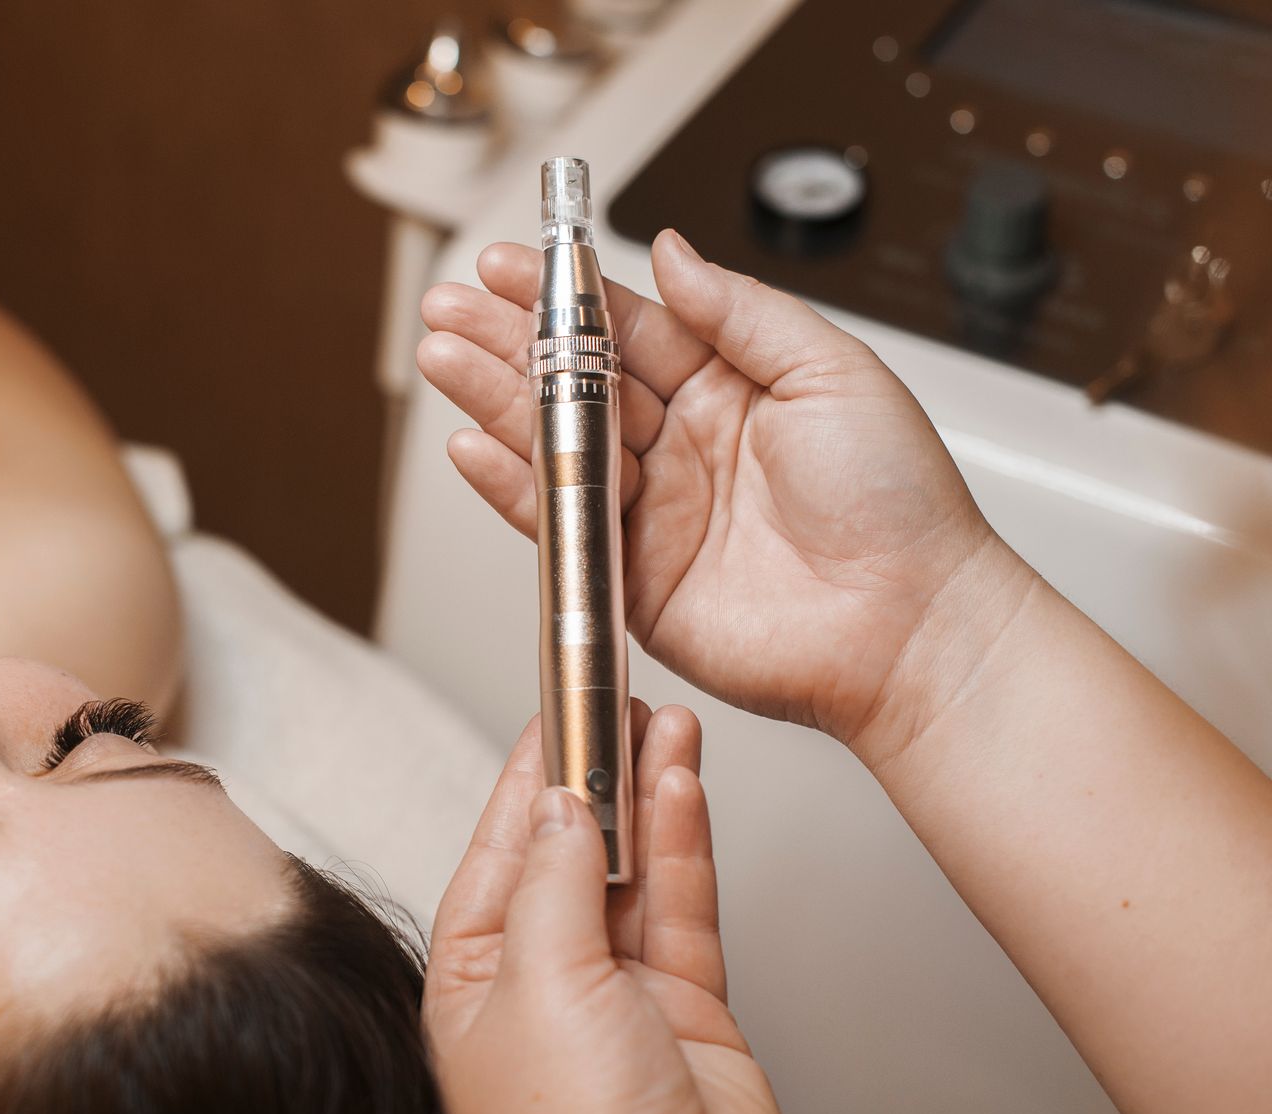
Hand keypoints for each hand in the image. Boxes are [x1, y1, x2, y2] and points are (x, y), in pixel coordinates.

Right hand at [418, 232, 1027, 751]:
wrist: (909, 623)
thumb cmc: (897, 502)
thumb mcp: (832, 369)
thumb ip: (740, 310)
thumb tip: (671, 252)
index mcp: (729, 387)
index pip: (627, 327)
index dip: (567, 296)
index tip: (516, 263)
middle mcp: (683, 446)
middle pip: (575, 382)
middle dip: (508, 340)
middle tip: (452, 303)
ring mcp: (653, 511)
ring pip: (555, 444)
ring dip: (492, 401)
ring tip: (442, 355)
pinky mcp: (632, 577)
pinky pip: (559, 524)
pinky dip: (511, 486)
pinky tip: (473, 447)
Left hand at [425, 708, 793, 1113]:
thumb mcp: (536, 978)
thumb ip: (552, 881)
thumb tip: (560, 808)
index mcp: (473, 979)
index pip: (499, 850)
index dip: (528, 778)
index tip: (554, 713)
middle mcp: (544, 984)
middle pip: (569, 852)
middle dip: (595, 775)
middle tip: (618, 700)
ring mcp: (620, 997)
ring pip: (633, 871)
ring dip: (647, 796)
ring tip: (663, 722)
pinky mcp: (688, 1011)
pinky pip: (682, 909)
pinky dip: (684, 846)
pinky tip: (685, 788)